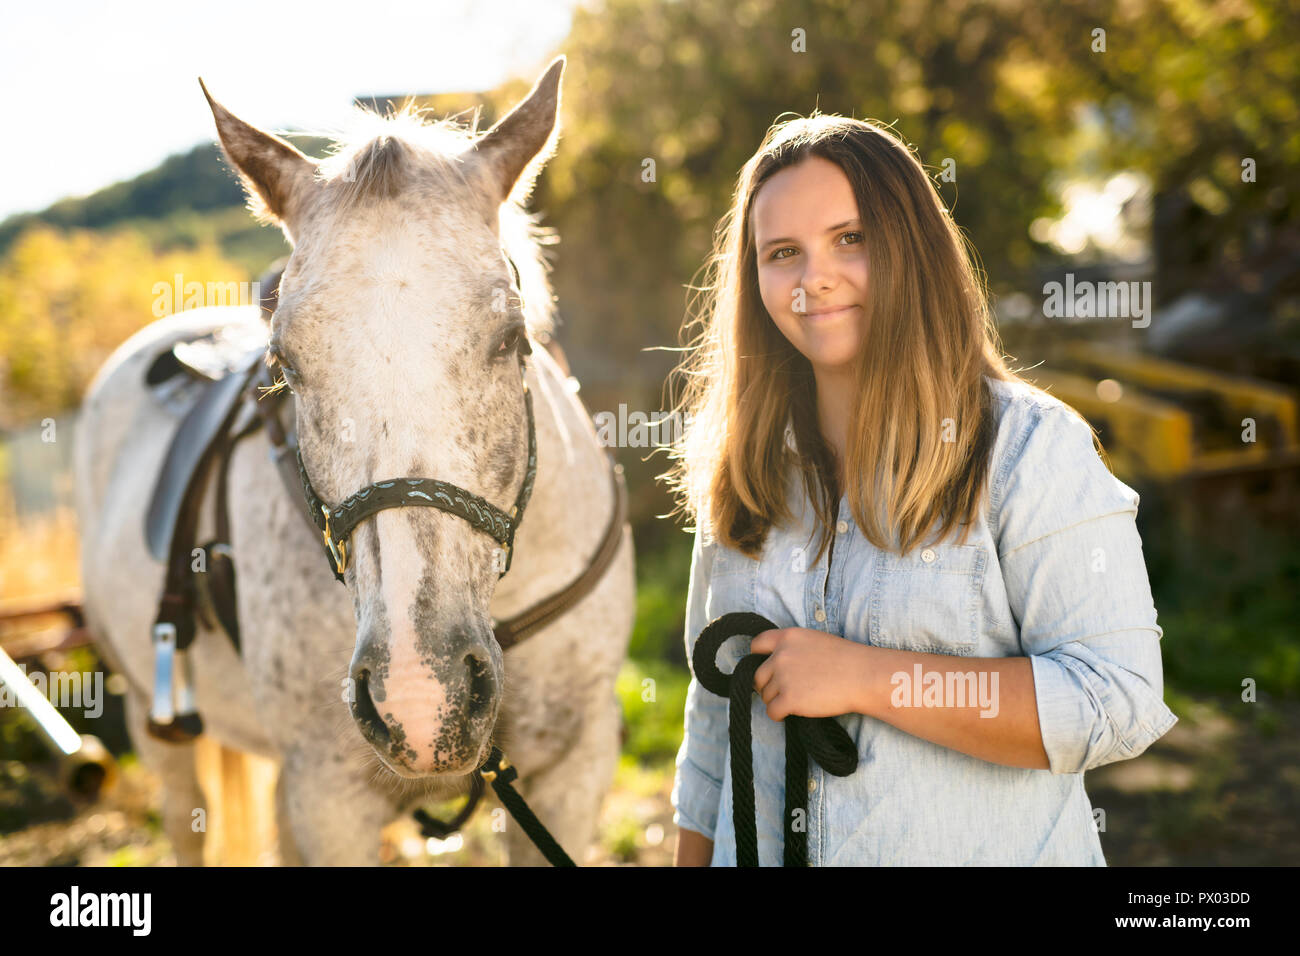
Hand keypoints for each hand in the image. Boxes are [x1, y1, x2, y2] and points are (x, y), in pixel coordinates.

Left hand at [750, 627, 866, 720]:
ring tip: (796, 701)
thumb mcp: (815, 641)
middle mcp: (780, 655)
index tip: (767, 669)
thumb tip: (776, 663)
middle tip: (785, 692)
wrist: (863, 677)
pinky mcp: (789, 698)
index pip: (757, 645)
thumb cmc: (846, 660)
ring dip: (776, 700)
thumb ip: (792, 648)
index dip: (759, 658)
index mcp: (787, 637)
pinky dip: (779, 715)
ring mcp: (783, 677)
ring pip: (765, 695)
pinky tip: (791, 714)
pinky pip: (771, 712)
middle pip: (758, 676)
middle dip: (768, 685)